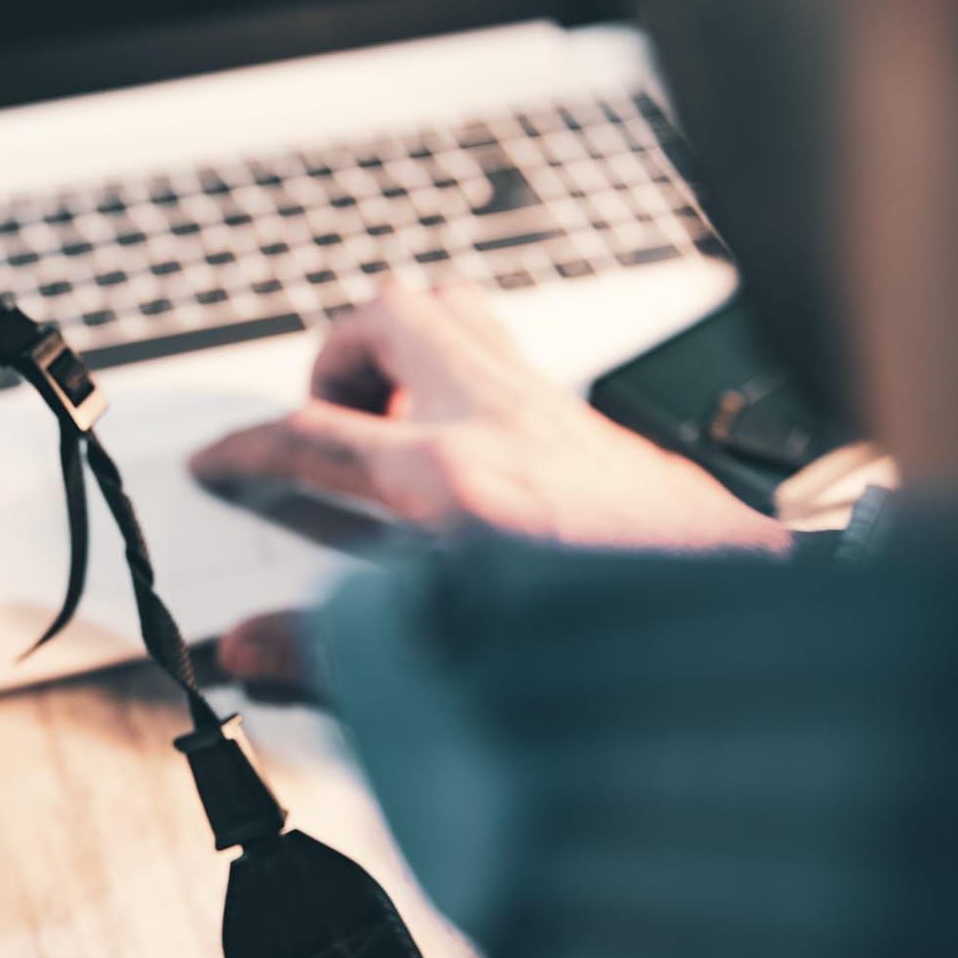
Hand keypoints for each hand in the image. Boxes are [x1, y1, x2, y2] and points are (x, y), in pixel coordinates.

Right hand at [190, 286, 790, 684]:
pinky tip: (467, 434)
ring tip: (392, 409)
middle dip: (338, 358)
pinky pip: (503, 344)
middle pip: (387, 316)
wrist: (738, 613)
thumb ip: (335, 651)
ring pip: (452, 304)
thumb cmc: (612, 624)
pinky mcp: (584, 412)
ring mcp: (545, 403)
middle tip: (332, 418)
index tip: (219, 460)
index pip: (312, 436)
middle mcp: (496, 418)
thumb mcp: (448, 645)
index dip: (246, 447)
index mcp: (451, 478)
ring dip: (404, 340)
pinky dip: (463, 364)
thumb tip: (253, 653)